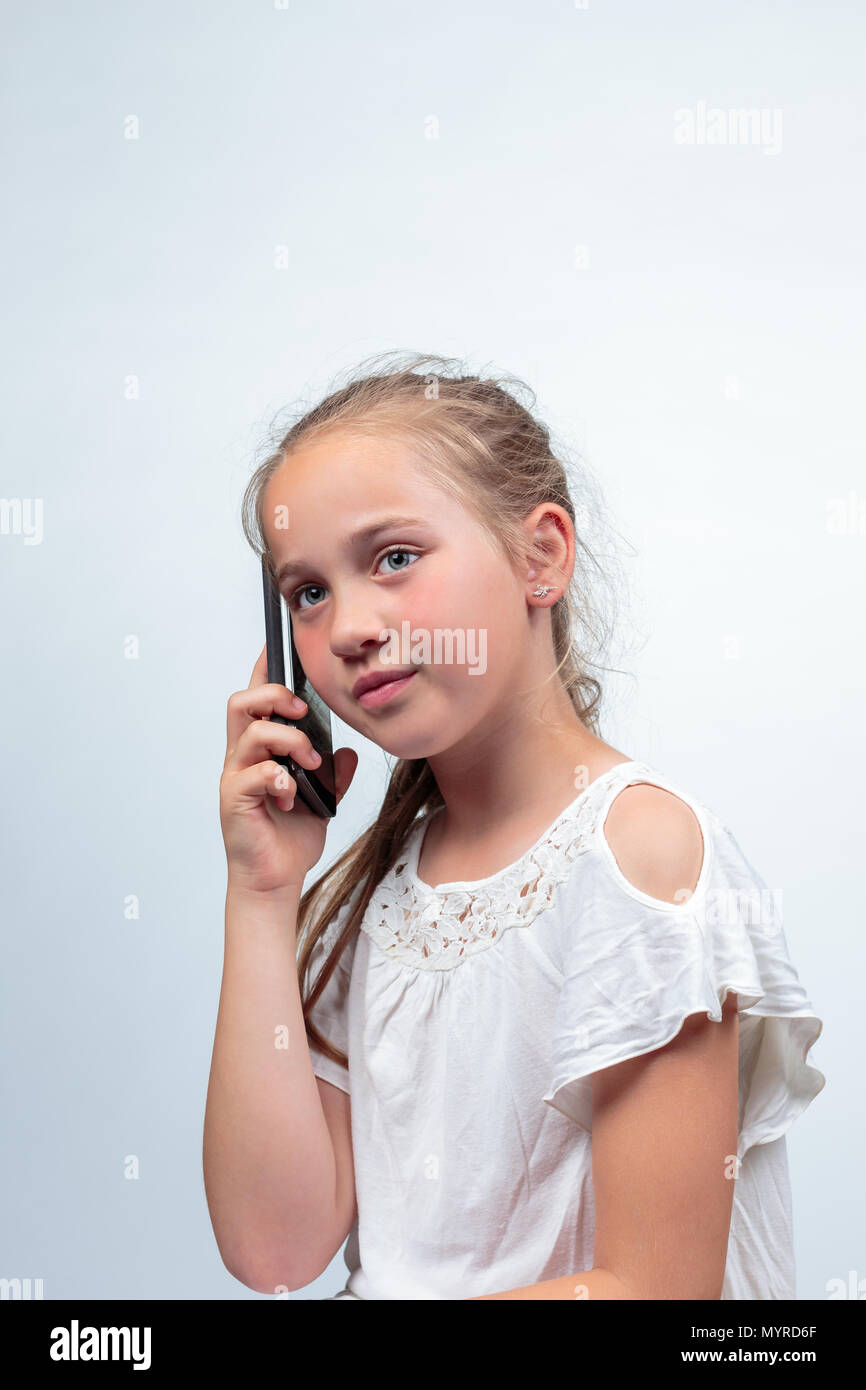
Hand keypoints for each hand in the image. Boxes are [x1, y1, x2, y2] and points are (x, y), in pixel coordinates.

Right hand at [219, 643, 357, 895]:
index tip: (278, 646)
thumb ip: (333, 772)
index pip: (256, 700)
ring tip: (311, 762)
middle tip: (304, 709)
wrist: (275, 879)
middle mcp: (241, 758)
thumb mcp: (323, 798)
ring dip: (289, 740)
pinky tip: (293, 796)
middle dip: (275, 695)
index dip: (264, 670)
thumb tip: (349, 751)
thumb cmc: (290, 837)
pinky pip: (256, 774)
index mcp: (259, 750)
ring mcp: (236, 778)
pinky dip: (281, 779)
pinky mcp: (235, 801)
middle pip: (241, 703)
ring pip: (251, 733)